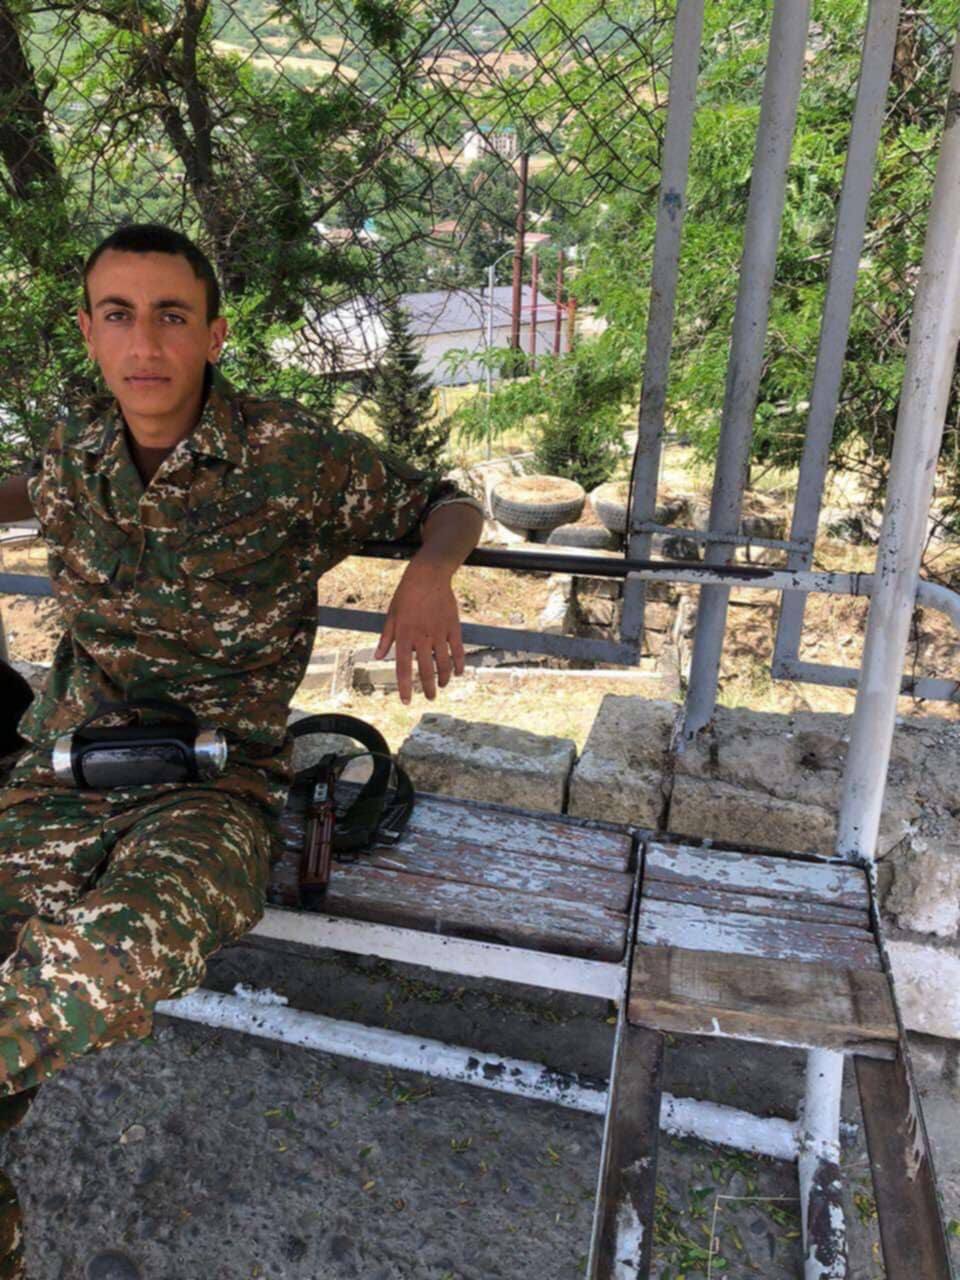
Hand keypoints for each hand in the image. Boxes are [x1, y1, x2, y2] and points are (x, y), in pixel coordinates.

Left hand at [375, 559, 465, 703]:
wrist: (429, 575)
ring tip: (441, 686)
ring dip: (443, 678)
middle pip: (426, 670)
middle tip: (429, 697)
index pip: (403, 667)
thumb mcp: (391, 614)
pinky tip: (458, 673)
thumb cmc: (407, 594)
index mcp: (404, 635)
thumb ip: (386, 637)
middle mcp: (422, 637)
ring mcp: (440, 633)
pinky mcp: (453, 627)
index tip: (406, 701)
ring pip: (444, 663)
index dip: (404, 686)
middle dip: (427, 688)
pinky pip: (458, 650)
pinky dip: (459, 664)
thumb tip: (377, 657)